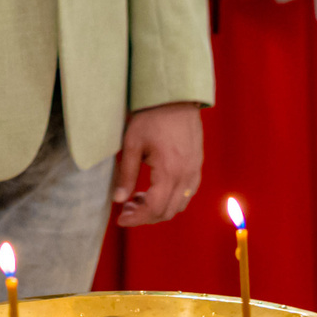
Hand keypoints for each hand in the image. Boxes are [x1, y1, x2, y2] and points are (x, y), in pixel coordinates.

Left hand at [112, 102, 203, 225]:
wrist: (176, 98)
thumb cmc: (152, 117)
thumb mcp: (132, 144)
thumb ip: (126, 174)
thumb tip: (118, 200)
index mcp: (169, 171)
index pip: (154, 208)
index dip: (136, 218)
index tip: (120, 219)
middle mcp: (186, 175)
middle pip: (168, 211)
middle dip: (145, 216)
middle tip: (126, 208)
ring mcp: (194, 170)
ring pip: (180, 205)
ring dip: (159, 209)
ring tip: (139, 198)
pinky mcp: (197, 165)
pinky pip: (188, 193)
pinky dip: (172, 199)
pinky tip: (156, 190)